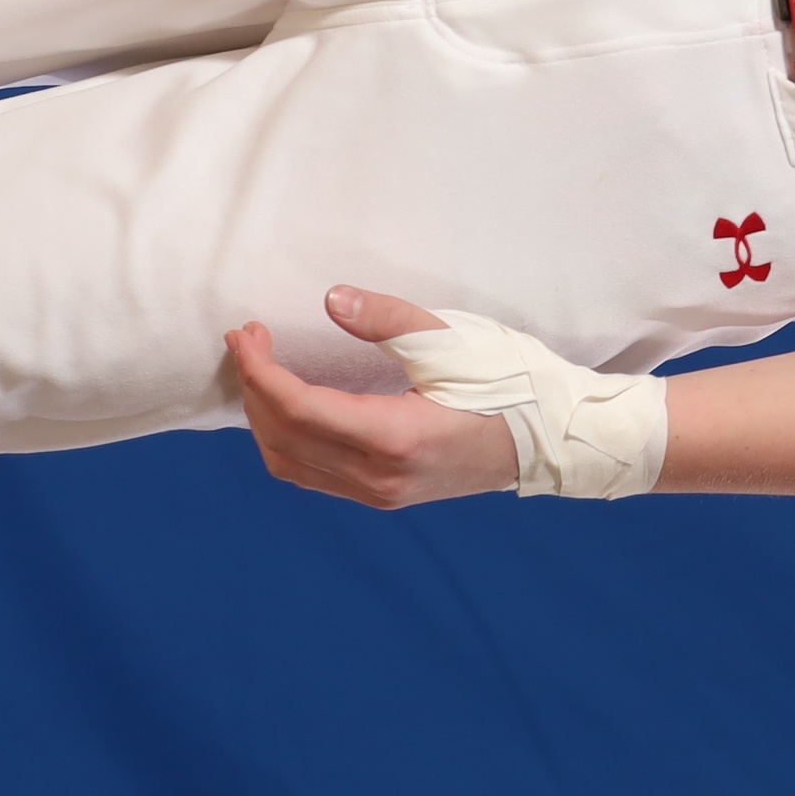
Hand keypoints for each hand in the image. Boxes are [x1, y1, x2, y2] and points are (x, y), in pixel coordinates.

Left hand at [224, 286, 521, 508]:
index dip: (260, 370)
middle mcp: (378, 477)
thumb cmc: (508, 381)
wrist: (548, 435)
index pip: (298, 408)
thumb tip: (332, 300)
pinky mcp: (383, 495)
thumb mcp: (452, 339)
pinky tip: (289, 404)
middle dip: (254, 387)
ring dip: (264, 416)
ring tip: (261, 369)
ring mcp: (379, 493)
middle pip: (283, 438)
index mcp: (394, 437)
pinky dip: (285, 439)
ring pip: (289, 463)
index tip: (246, 332)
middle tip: (249, 339)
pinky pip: (311, 473)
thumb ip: (387, 319)